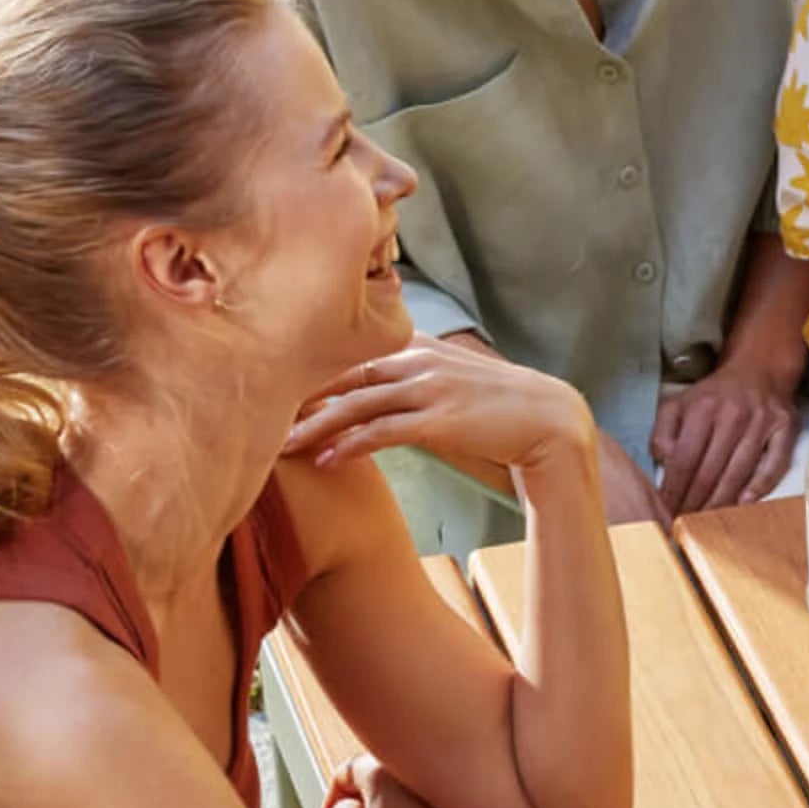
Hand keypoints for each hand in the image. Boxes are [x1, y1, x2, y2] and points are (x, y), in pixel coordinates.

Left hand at [286, 334, 590, 491]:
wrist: (551, 422)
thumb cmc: (501, 408)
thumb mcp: (453, 382)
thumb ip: (415, 380)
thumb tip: (383, 394)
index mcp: (416, 347)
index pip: (349, 353)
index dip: (308, 371)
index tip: (273, 388)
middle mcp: (417, 360)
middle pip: (341, 373)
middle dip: (297, 394)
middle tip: (257, 413)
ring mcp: (429, 388)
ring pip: (355, 402)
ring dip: (314, 424)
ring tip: (281, 445)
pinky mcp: (440, 420)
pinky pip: (383, 431)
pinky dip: (352, 444)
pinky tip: (326, 459)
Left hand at [649, 358, 801, 511]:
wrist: (759, 369)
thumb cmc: (715, 395)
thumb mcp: (680, 403)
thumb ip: (663, 431)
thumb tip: (664, 461)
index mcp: (703, 408)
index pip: (684, 459)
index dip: (674, 489)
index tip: (666, 510)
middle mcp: (733, 414)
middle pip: (711, 470)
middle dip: (695, 502)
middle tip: (685, 523)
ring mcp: (762, 422)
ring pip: (739, 472)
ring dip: (721, 501)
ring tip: (707, 521)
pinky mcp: (786, 428)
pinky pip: (775, 463)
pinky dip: (761, 484)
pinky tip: (745, 503)